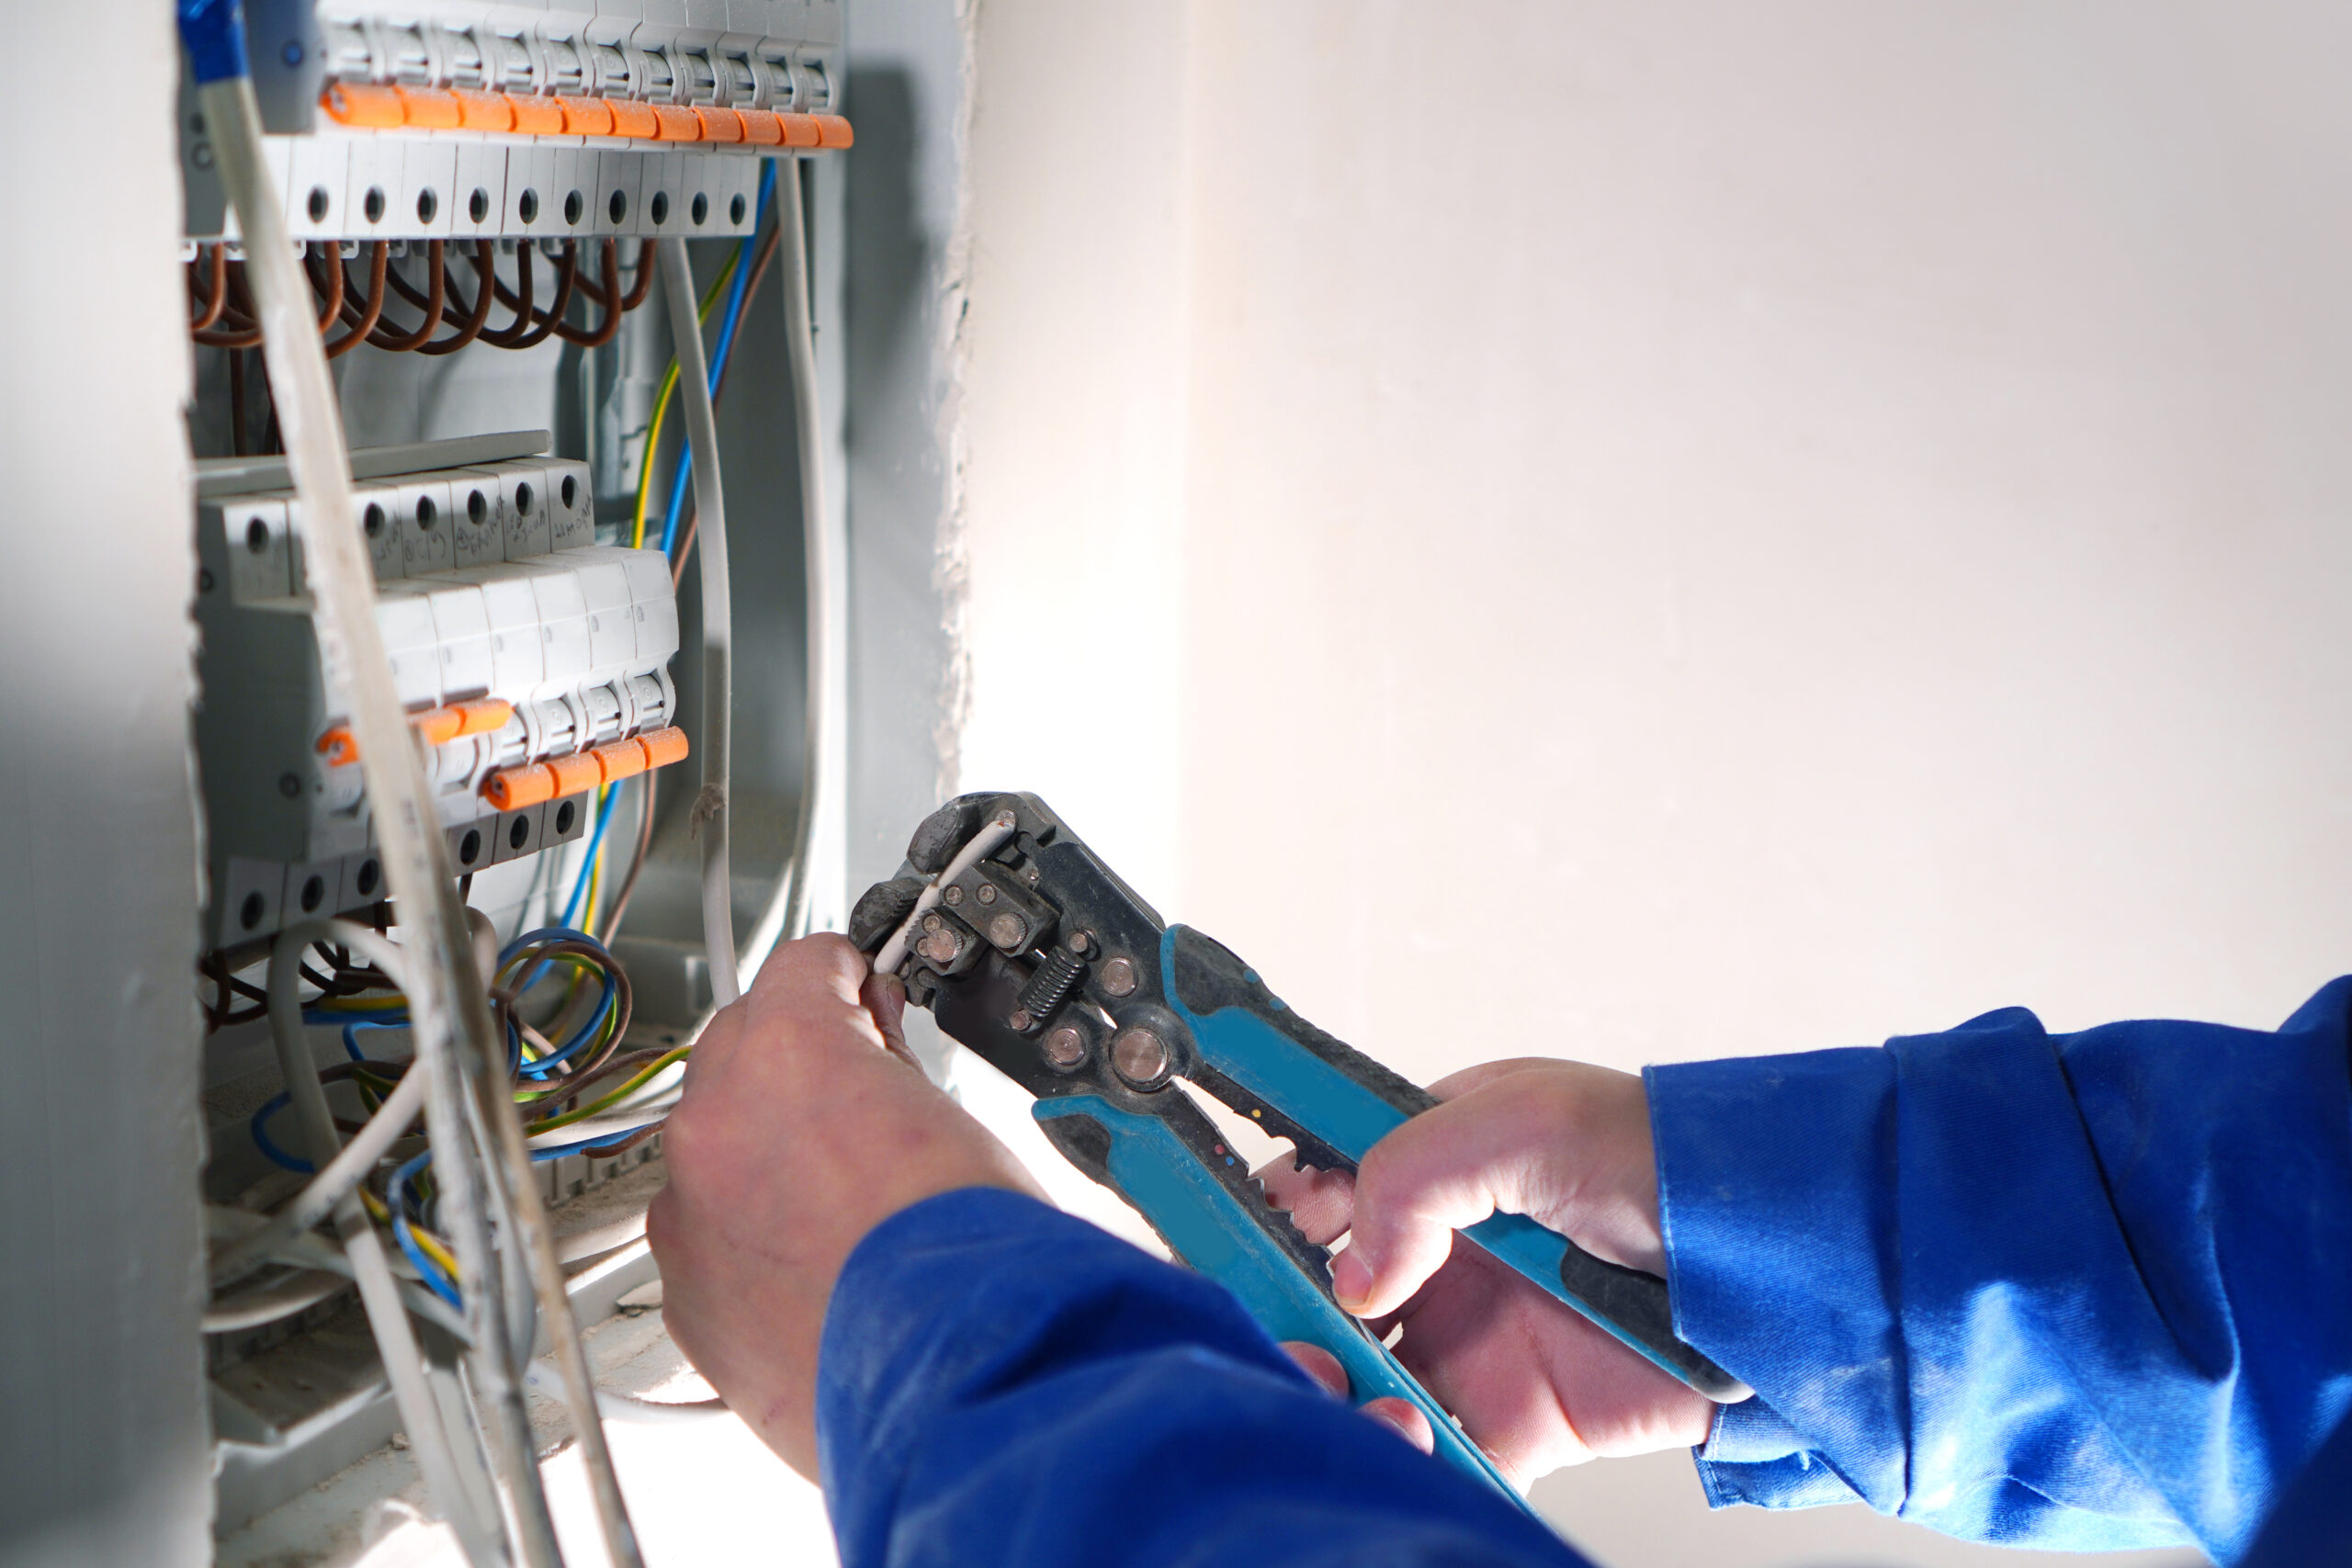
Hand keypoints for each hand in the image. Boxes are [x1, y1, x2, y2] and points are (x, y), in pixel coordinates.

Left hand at [647, 935, 1043, 1475]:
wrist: (958, 1375)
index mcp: (788, 1053)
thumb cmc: (970, 1256)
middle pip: (740, 1046)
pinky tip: (813, 1267)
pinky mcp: (685, 1297)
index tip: (859, 996)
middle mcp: (717, 1122)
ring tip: (839, 1197)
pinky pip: (704, 1237)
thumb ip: (889, 1075)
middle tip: (859, 1093)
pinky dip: (745, 1240)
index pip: (802, 965)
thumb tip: (875, 1068)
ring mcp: (688, 1214)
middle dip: (793, 1060)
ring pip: (712, 1147)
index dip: (844, 977)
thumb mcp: (957, 1119)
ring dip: (761, 1152)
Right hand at [1259, 1059, 1714, 1484]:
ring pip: (1352, 1378)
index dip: (1260, 1219)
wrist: (1774, 1257)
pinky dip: (1400, 1455)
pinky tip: (1406, 1436)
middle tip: (1300, 1330)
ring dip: (1330, 1391)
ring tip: (1353, 1389)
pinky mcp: (1509, 1417)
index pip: (1305, 1191)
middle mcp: (1430, 1256)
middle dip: (1281, 1318)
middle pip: (1310, 1297)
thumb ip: (1414, 1175)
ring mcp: (1465, 1339)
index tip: (1233, 1243)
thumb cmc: (1662, 1159)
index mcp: (1423, 1166)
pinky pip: (1428, 1450)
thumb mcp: (1525, 1122)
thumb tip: (1353, 1270)